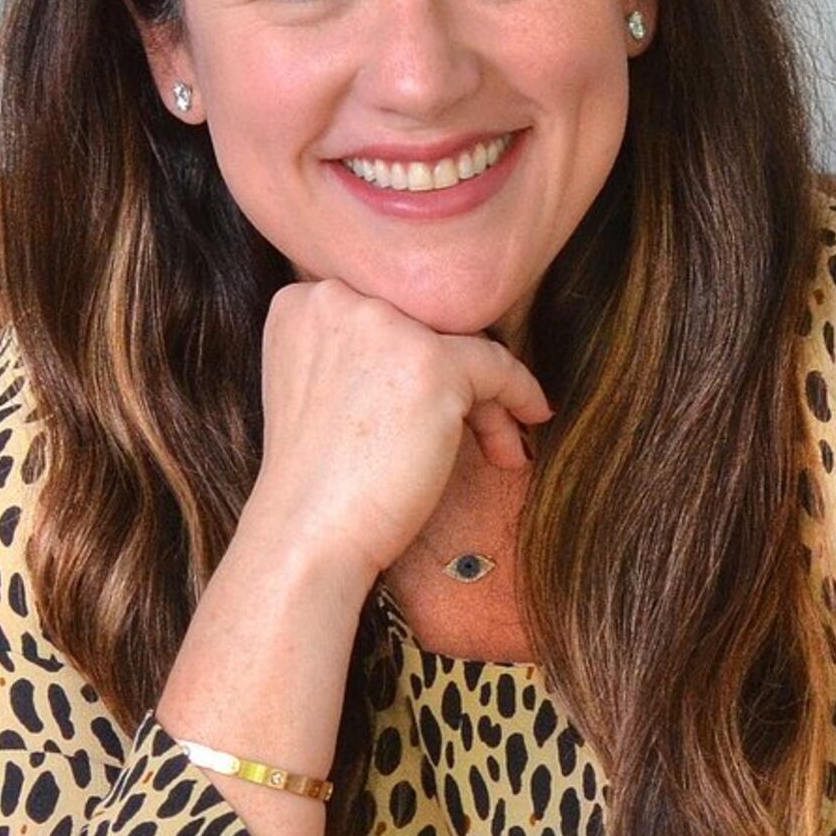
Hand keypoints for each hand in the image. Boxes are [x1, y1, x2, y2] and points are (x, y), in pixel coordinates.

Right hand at [232, 277, 550, 592]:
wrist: (309, 536)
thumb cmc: (320, 482)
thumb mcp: (325, 390)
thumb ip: (364, 353)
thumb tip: (446, 345)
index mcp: (303, 302)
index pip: (390, 314)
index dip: (421, 357)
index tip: (441, 401)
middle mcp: (337, 300)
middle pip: (427, 326)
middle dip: (456, 379)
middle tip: (476, 430)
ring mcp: (383, 326)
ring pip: (463, 346)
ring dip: (487, 398)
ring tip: (499, 447)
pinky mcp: (430, 362)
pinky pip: (497, 366)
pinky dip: (521, 393)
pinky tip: (532, 417)